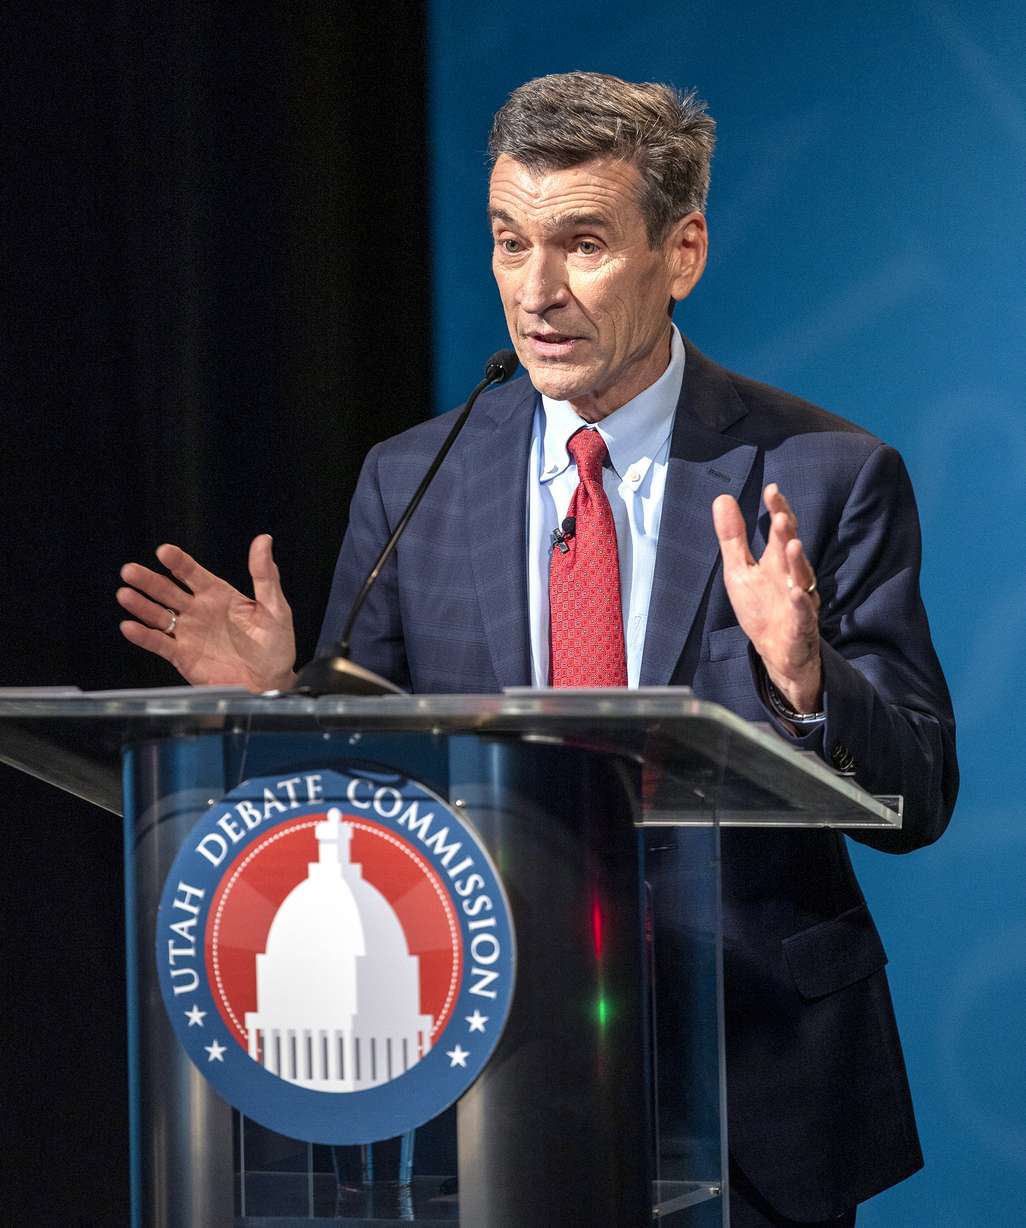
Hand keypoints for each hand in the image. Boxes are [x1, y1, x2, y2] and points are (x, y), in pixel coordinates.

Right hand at [117, 534, 296, 691]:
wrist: (270, 682)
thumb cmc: (276, 646)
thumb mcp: (275, 607)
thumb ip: (265, 575)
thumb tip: (263, 540)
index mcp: (219, 595)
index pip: (192, 573)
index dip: (178, 562)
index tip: (164, 551)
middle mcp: (199, 611)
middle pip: (168, 591)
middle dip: (149, 581)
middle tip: (130, 570)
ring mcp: (188, 633)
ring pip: (158, 615)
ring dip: (141, 605)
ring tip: (124, 594)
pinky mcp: (183, 656)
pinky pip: (159, 643)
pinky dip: (143, 636)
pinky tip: (129, 627)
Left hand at [712, 484, 821, 711]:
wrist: (776, 652)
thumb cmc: (761, 608)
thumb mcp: (739, 569)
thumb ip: (733, 537)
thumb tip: (723, 498)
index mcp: (776, 560)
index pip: (779, 530)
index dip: (777, 510)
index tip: (772, 491)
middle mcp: (792, 575)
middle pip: (792, 548)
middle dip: (787, 532)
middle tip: (780, 514)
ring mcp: (800, 598)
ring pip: (802, 577)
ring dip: (797, 561)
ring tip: (792, 544)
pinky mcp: (801, 624)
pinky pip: (803, 612)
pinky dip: (801, 602)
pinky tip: (796, 592)